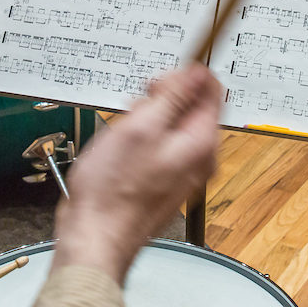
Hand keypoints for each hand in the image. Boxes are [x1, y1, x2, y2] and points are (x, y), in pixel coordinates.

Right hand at [51, 64, 221, 283]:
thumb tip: (197, 73)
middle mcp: (199, 159)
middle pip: (194, 107)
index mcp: (201, 143)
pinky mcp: (166, 180)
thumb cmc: (112, 192)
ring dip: (151, 116)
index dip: (186, 75)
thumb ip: (173, 96)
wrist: (95, 235)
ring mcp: (184, 171)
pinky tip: (124, 145)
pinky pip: (163, 145)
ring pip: (175, 125)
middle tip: (139, 102)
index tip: (162, 75)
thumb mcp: (140, 127)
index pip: (212, 91)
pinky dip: (146, 137)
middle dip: (165, 96)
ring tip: (127, 127)